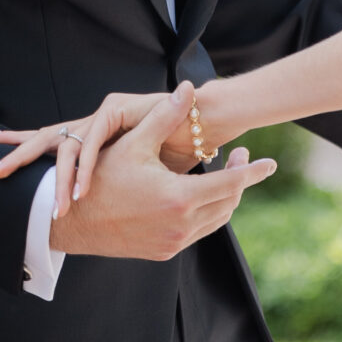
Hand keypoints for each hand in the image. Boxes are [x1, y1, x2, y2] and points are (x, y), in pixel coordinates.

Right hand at [0, 83, 274, 261]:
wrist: (71, 221)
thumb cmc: (99, 177)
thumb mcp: (133, 143)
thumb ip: (165, 116)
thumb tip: (189, 88)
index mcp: (180, 198)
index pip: (233, 183)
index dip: (254, 171)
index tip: (270, 161)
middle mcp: (182, 225)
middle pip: (229, 203)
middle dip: (241, 182)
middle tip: (243, 159)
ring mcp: (174, 243)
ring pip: (216, 220)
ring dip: (224, 199)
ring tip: (224, 175)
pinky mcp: (164, 252)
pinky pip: (197, 232)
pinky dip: (206, 214)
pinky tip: (199, 195)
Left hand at [0, 90, 187, 218]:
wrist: (205, 122)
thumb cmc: (175, 149)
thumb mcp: (138, 172)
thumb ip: (118, 183)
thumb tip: (102, 209)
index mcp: (92, 136)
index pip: (49, 144)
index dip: (23, 153)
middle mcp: (91, 123)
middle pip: (45, 139)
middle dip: (18, 156)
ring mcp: (101, 115)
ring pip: (67, 147)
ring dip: (61, 181)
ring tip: (56, 208)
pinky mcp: (116, 111)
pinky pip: (93, 144)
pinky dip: (86, 170)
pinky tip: (81, 191)